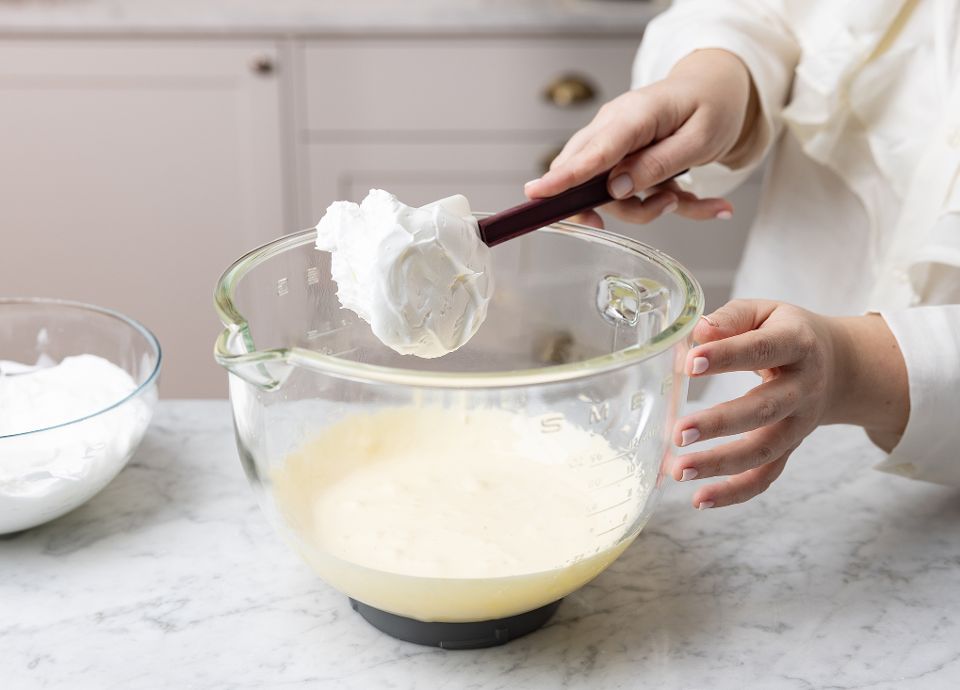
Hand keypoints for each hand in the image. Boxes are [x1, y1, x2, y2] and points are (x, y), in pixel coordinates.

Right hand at [525, 48, 758, 227]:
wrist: (715, 89)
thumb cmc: (712, 107)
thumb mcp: (700, 139)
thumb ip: (659, 164)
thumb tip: (617, 188)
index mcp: (634, 116)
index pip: (593, 153)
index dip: (563, 178)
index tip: (536, 194)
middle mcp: (614, 128)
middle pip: (587, 177)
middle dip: (616, 205)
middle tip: (663, 206)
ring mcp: (614, 143)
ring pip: (607, 193)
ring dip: (648, 207)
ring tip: (685, 199)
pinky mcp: (621, 158)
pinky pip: (628, 193)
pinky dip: (664, 204)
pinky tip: (706, 205)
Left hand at [671, 300, 909, 508]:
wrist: (838, 365)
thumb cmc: (785, 332)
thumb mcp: (764, 311)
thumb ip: (731, 319)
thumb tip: (699, 332)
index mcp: (797, 343)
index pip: (761, 349)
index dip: (726, 357)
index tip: (689, 363)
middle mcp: (803, 388)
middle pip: (764, 410)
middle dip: (720, 423)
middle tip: (678, 431)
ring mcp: (799, 425)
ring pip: (764, 451)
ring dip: (720, 465)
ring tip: (678, 470)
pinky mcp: (790, 449)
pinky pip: (766, 477)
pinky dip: (734, 493)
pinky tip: (699, 499)